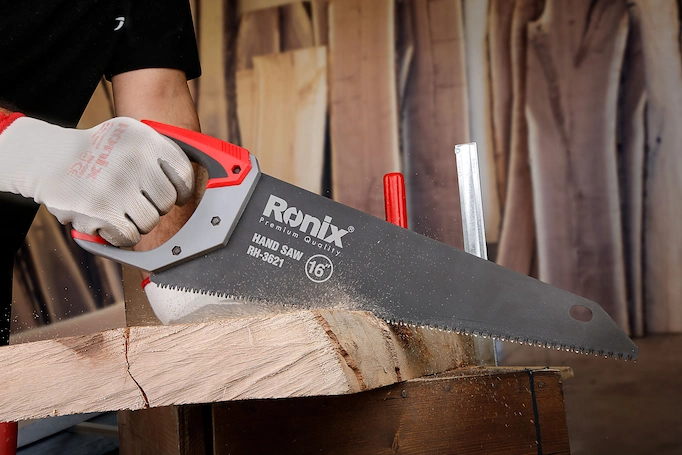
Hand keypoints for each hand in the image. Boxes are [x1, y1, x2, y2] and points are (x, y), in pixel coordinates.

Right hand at [0, 116, 193, 245]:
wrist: (47, 159)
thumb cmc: (97, 151)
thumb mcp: (130, 135)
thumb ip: (160, 153)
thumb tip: (190, 186)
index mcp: (144, 139)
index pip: (183, 173)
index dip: (182, 191)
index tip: (177, 197)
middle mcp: (133, 161)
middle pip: (167, 202)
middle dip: (156, 206)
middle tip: (137, 201)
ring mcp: (117, 187)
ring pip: (150, 222)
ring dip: (138, 222)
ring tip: (120, 208)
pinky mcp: (100, 212)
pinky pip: (130, 237)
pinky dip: (121, 235)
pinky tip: (109, 222)